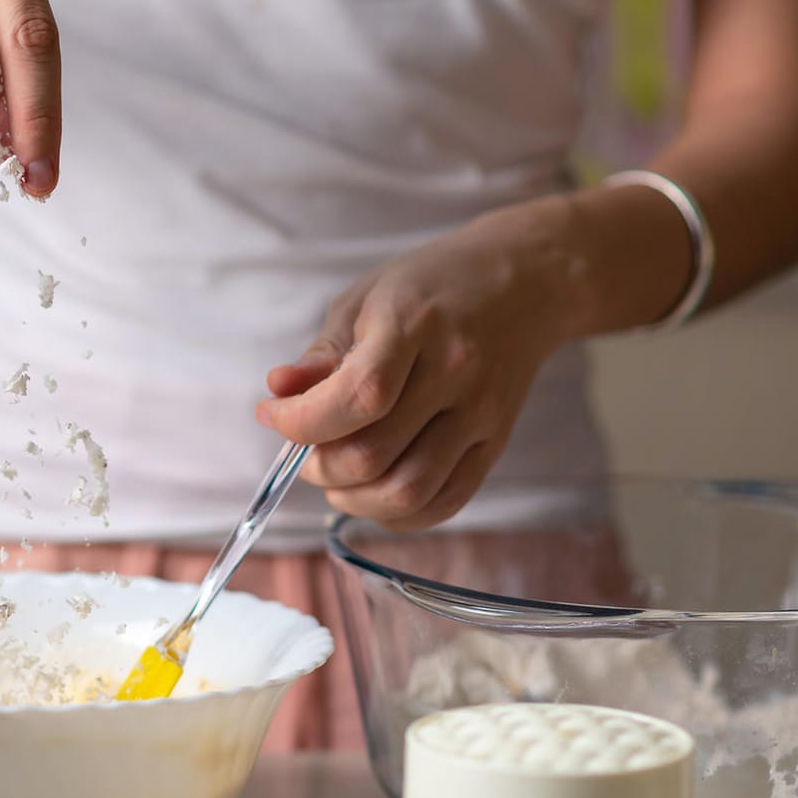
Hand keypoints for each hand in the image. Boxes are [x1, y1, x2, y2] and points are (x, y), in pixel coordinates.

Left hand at [255, 197, 583, 531]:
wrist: (524, 283)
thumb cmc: (432, 287)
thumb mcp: (366, 300)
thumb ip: (322, 354)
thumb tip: (278, 393)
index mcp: (414, 325)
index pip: (357, 398)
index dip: (302, 422)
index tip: (274, 416)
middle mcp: (455, 373)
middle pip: (374, 455)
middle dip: (319, 467)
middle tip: (305, 451)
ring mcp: (480, 414)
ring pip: (407, 492)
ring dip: (354, 499)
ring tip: (337, 476)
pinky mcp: (495, 444)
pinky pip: (444, 503)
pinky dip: (398, 514)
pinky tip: (375, 491)